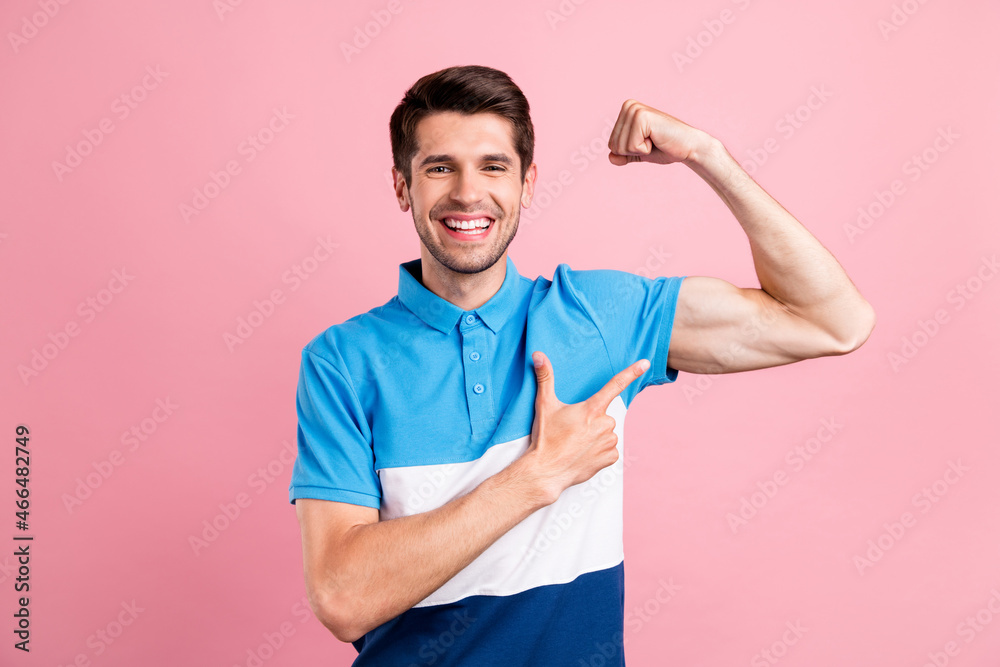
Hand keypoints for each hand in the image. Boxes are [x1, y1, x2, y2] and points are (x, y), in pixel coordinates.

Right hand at [522, 350, 648, 504]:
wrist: (546, 471)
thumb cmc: (546, 438)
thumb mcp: (544, 405)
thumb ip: (545, 377)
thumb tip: (538, 355)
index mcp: (592, 408)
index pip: (615, 384)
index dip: (631, 372)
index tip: (645, 363)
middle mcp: (605, 424)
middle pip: (603, 415)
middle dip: (591, 420)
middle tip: (572, 430)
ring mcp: (609, 442)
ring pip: (607, 433)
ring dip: (596, 436)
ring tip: (576, 444)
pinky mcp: (611, 458)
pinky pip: (609, 449)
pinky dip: (599, 451)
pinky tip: (584, 453)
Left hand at [607, 99, 708, 165]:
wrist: (688, 148)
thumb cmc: (665, 148)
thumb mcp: (639, 153)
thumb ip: (623, 156)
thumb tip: (610, 157)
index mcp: (626, 111)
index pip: (611, 144)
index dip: (630, 152)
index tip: (647, 142)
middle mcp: (629, 106)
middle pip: (614, 145)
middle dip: (633, 151)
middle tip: (652, 142)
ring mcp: (634, 110)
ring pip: (621, 147)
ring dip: (640, 150)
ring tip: (655, 139)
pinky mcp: (642, 117)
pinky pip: (631, 146)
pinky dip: (645, 149)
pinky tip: (656, 139)